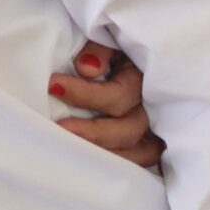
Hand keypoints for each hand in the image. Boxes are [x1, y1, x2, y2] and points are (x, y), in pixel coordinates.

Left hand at [49, 46, 165, 170]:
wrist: (135, 52)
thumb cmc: (114, 46)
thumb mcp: (110, 37)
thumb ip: (99, 49)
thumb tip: (86, 69)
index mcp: (144, 79)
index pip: (119, 96)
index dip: (85, 94)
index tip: (53, 85)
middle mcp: (153, 109)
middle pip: (128, 130)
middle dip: (94, 132)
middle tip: (60, 127)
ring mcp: (155, 131)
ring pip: (139, 154)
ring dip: (106, 155)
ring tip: (71, 152)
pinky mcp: (150, 145)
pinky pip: (141, 163)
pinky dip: (122, 169)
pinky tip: (94, 172)